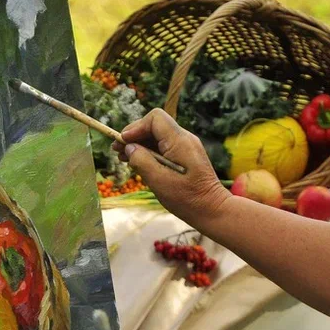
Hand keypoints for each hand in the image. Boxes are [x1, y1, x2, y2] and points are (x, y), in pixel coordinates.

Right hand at [115, 109, 230, 228]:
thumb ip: (142, 161)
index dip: (136, 127)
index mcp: (180, 141)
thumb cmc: (187, 199)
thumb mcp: (159, 181)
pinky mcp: (186, 156)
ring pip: (158, 136)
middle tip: (117, 150)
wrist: (212, 210)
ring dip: (140, 145)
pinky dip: (149, 152)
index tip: (123, 142)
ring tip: (124, 158)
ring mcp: (186, 147)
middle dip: (135, 136)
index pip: (155, 119)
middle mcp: (185, 139)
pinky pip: (164, 147)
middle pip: (155, 126)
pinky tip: (139, 163)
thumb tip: (129, 148)